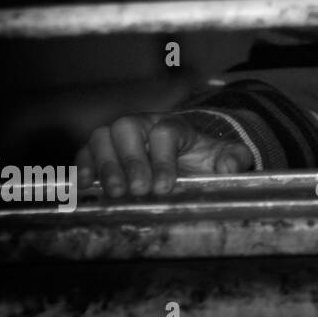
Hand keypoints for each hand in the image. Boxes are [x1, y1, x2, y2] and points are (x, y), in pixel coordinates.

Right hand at [76, 113, 254, 197]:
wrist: (187, 156)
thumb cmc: (202, 157)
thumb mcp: (225, 156)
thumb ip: (235, 158)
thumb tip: (229, 166)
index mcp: (174, 125)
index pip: (165, 133)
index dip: (163, 159)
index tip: (165, 186)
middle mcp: (143, 124)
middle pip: (127, 128)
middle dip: (131, 160)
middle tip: (138, 190)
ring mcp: (119, 135)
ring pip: (102, 136)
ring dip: (105, 165)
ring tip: (115, 193)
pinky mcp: (101, 149)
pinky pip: (85, 151)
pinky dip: (82, 166)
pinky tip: (85, 186)